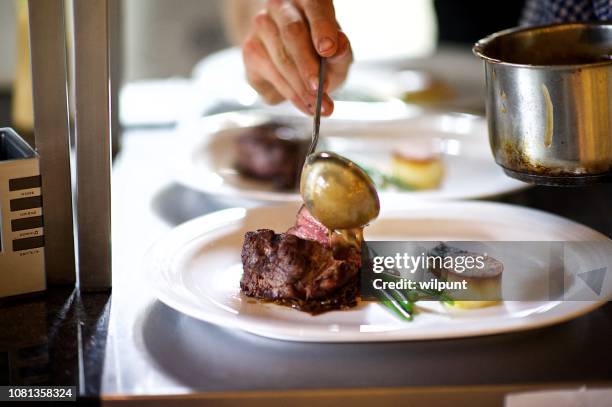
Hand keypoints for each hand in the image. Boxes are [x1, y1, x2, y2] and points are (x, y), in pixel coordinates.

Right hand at [242, 0, 351, 115]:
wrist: (292, 61)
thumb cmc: (320, 53)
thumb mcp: (338, 53)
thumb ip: (341, 51)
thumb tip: (338, 47)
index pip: (314, 6)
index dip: (322, 28)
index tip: (329, 50)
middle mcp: (279, 7)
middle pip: (292, 34)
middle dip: (308, 66)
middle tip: (321, 89)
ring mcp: (260, 27)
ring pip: (281, 59)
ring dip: (301, 87)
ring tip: (319, 106)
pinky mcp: (250, 50)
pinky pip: (271, 75)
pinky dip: (291, 94)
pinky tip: (305, 105)